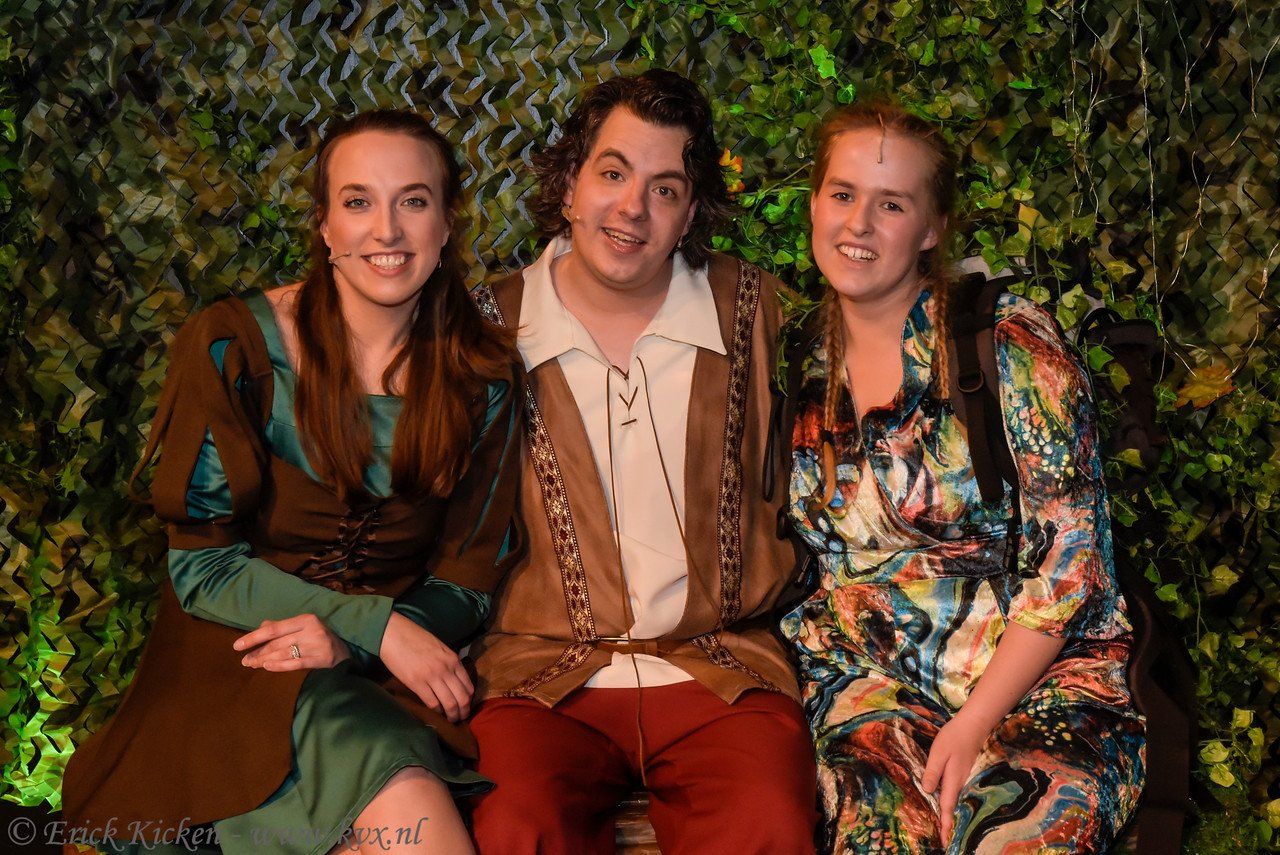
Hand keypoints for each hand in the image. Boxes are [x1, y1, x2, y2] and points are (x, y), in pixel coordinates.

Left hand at [233, 613, 351, 671]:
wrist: (345, 653)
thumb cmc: (320, 638)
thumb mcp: (304, 627)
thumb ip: (283, 627)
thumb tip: (262, 626)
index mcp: (305, 619)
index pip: (274, 629)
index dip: (254, 637)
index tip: (237, 645)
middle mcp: (310, 630)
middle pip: (277, 643)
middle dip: (258, 652)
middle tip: (245, 660)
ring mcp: (316, 645)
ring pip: (284, 653)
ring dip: (265, 660)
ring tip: (252, 665)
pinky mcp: (321, 659)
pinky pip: (296, 664)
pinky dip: (280, 666)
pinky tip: (268, 667)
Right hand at [379, 612, 472, 723]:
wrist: (394, 633)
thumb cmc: (415, 638)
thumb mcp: (440, 648)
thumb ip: (449, 662)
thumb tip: (454, 679)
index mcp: (453, 659)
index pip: (468, 685)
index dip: (469, 700)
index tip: (466, 705)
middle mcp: (446, 669)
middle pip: (462, 698)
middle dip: (463, 711)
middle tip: (461, 718)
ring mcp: (432, 676)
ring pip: (449, 703)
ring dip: (452, 715)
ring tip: (450, 719)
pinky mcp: (416, 683)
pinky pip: (432, 703)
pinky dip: (436, 711)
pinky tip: (436, 712)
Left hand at [921, 711, 992, 846]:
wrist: (973, 726)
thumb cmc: (954, 738)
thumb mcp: (938, 753)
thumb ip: (932, 772)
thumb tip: (927, 790)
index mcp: (952, 780)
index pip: (947, 807)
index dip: (945, 824)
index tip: (944, 841)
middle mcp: (959, 783)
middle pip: (951, 807)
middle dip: (947, 824)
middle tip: (943, 840)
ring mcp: (961, 778)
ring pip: (953, 800)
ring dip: (948, 814)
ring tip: (941, 828)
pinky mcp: (960, 773)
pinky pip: (953, 792)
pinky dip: (949, 802)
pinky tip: (943, 804)